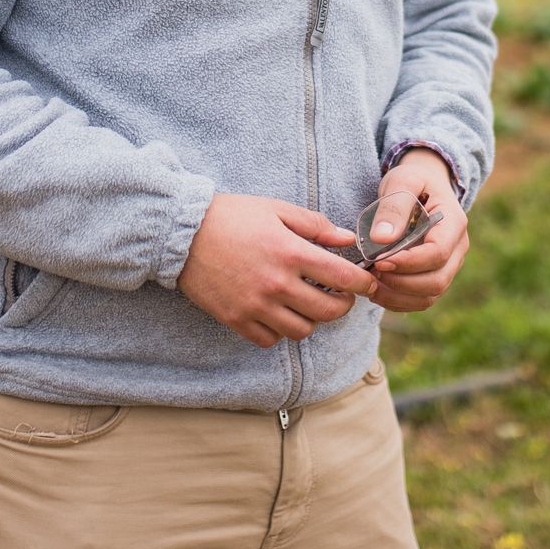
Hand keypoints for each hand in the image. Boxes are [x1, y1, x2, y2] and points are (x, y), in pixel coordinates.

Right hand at [179, 194, 379, 347]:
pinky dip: (281, 330)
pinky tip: (280, 313)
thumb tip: (348, 239)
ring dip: (311, 318)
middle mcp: (276, 284)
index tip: (367, 282)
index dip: (363, 283)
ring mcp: (255, 305)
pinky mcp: (236, 319)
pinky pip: (270, 339)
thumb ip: (316, 226)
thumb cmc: (232, 216)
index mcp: (290, 252)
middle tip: (341, 296)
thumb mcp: (277, 209)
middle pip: (328, 311)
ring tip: (307, 303)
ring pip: (302, 330)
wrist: (182, 233)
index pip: (342, 277)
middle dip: (343, 305)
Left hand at [370, 148, 469, 312]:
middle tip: (372, 273)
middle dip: (402, 283)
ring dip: (398, 296)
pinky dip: (399, 301)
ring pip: (431, 295)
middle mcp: (458, 248)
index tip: (379, 261)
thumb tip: (382, 239)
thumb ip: (393, 206)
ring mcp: (450, 265)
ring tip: (371, 283)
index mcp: (454, 223)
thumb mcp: (402, 180)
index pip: (437, 253)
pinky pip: (423, 300)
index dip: (409, 262)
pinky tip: (377, 290)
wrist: (425, 185)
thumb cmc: (413, 181)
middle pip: (437, 280)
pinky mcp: (436, 275)